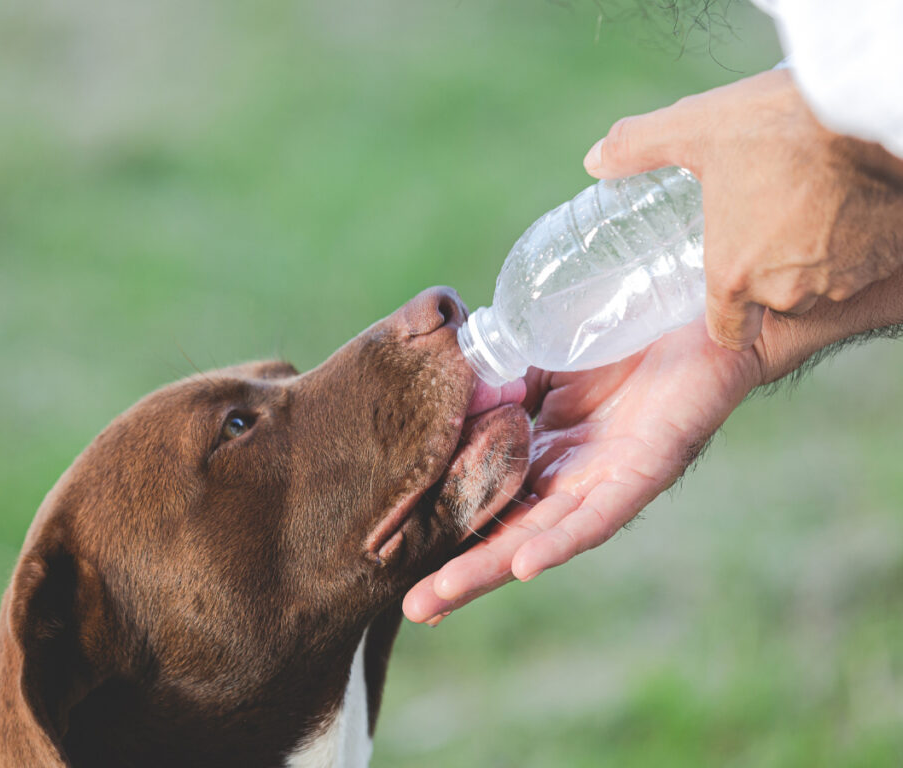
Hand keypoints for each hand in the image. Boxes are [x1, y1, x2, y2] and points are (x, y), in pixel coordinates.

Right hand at [404, 264, 902, 623]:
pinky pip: (599, 514)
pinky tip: (524, 563)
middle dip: (461, 571)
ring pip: (543, 535)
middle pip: (508, 532)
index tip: (396, 555)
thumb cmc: (627, 331)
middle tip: (413, 607)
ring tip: (444, 598)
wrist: (701, 308)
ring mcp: (606, 479)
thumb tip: (450, 392)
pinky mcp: (644, 471)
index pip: (486, 499)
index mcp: (546, 452)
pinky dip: (561, 539)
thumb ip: (503, 378)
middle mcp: (572, 477)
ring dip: (493, 568)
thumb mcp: (546, 355)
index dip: (448, 526)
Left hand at [583, 69, 902, 350]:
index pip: (728, 331)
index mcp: (734, 275)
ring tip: (804, 205)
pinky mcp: (886, 256)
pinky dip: (854, 240)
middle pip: (774, 302)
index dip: (726, 309)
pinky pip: (864, 261)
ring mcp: (842, 277)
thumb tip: (594, 160)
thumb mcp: (698, 129)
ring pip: (820, 282)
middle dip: (770, 271)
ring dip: (812, 255)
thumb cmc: (782, 126)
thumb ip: (639, 148)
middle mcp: (788, 290)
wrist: (876, 109)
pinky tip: (845, 200)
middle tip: (765, 222)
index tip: (727, 278)